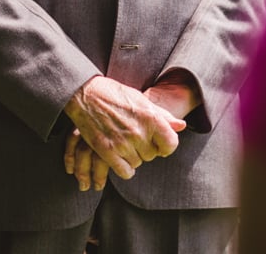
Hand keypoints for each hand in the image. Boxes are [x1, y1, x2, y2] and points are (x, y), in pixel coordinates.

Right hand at [62, 75, 187, 180]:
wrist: (84, 93)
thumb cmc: (114, 94)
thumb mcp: (141, 99)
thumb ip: (163, 115)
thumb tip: (181, 126)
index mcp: (150, 117)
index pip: (171, 144)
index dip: (166, 145)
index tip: (159, 143)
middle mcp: (138, 131)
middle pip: (152, 155)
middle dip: (146, 149)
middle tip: (135, 138)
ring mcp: (122, 142)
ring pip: (138, 163)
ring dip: (133, 156)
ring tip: (124, 143)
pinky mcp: (107, 150)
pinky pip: (125, 172)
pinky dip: (124, 168)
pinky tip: (120, 158)